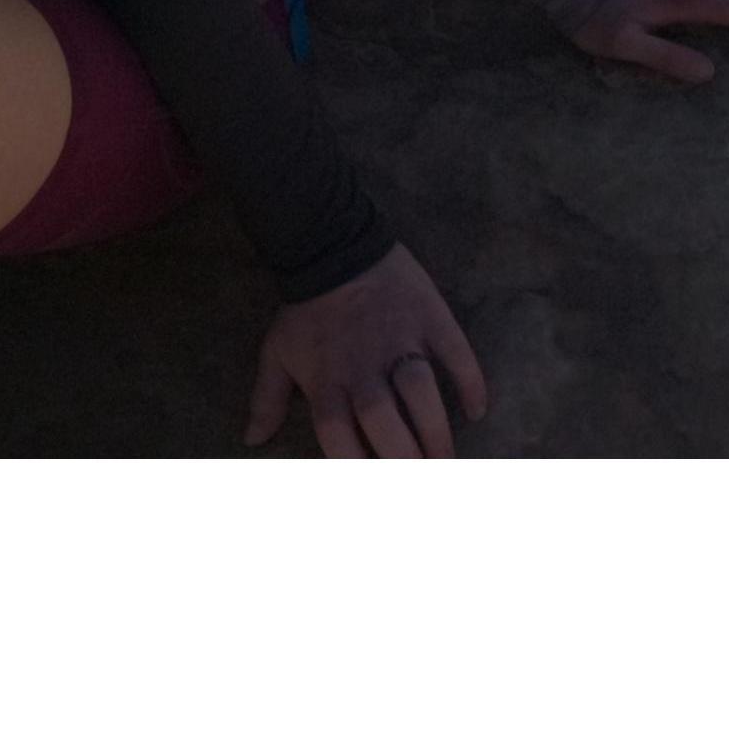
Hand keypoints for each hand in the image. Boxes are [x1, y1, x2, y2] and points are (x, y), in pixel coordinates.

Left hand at [245, 244, 485, 458]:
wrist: (330, 242)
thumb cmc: (305, 309)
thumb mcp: (277, 352)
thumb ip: (266, 399)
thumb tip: (251, 439)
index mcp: (327, 382)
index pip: (340, 441)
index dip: (358, 469)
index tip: (376, 486)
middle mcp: (363, 367)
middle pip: (385, 424)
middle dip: (405, 459)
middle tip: (423, 477)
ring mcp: (399, 340)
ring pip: (421, 394)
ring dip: (437, 432)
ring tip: (446, 458)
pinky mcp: (428, 316)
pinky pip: (455, 352)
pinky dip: (470, 381)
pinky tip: (477, 409)